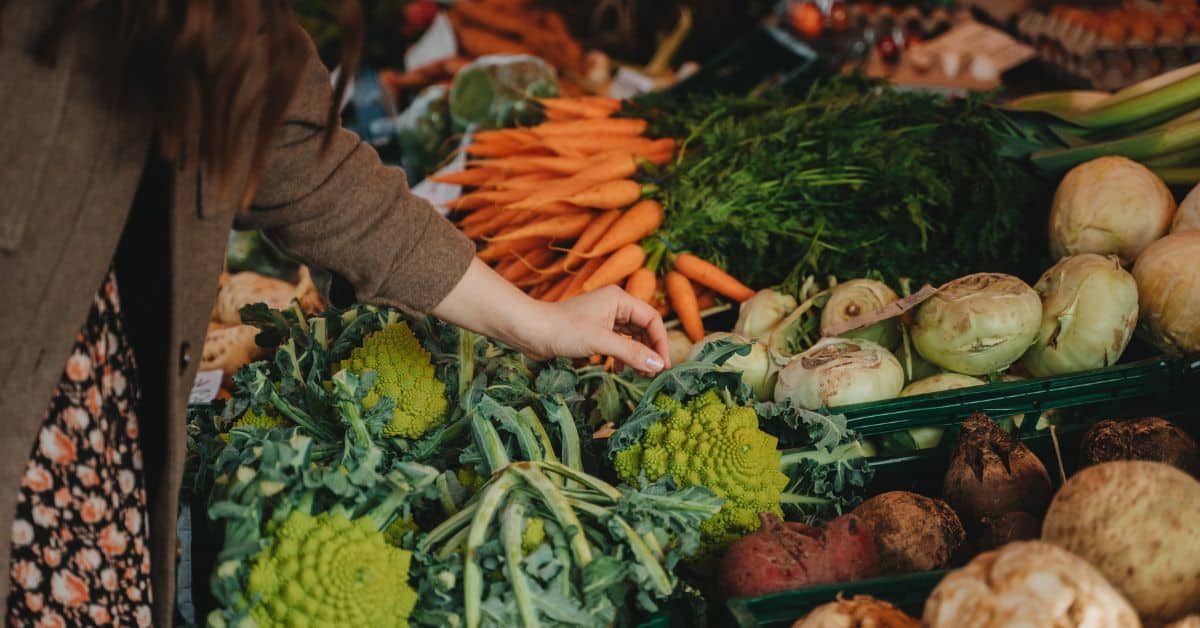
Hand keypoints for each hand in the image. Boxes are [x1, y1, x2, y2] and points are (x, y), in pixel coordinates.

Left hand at [517, 286, 669, 373]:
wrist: (530, 331)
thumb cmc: (564, 330)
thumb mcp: (602, 342)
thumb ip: (632, 353)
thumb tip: (658, 365)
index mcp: (619, 299)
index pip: (652, 319)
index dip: (660, 342)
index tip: (662, 365)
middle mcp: (614, 305)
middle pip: (643, 328)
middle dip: (649, 350)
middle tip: (652, 374)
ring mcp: (603, 317)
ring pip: (631, 336)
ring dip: (636, 355)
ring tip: (639, 374)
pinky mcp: (593, 330)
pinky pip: (617, 342)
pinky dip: (621, 356)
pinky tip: (618, 370)